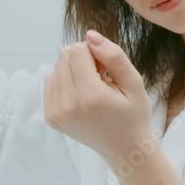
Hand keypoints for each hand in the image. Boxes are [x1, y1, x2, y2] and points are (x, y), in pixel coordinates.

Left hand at [44, 30, 152, 161]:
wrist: (123, 149)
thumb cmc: (133, 115)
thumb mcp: (134, 83)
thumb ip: (114, 56)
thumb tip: (90, 35)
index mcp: (89, 95)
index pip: (77, 51)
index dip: (94, 52)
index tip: (107, 69)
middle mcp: (67, 105)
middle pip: (64, 57)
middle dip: (83, 60)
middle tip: (101, 78)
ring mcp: (55, 113)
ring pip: (56, 68)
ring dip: (73, 71)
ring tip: (92, 87)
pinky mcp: (50, 117)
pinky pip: (50, 82)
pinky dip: (65, 82)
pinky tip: (81, 95)